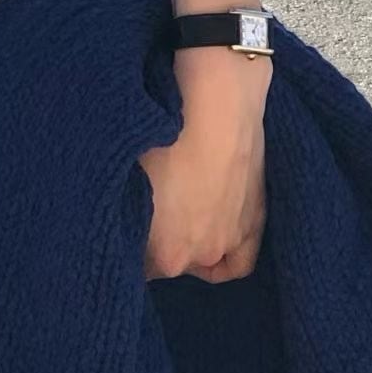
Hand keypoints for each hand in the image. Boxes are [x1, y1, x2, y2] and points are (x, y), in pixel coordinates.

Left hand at [139, 47, 269, 281]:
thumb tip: (115, 219)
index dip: (128, 245)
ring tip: (177, 223)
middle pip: (169, 263)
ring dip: (189, 248)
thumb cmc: (162, 135)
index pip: (137, 268)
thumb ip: (124, 211)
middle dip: (155, 245)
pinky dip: (226, 258)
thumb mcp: (129, 174)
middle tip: (147, 215)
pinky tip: (214, 248)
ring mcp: (231, 241)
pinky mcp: (256, 222)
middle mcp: (199, 256)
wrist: (216, 104)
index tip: (122, 228)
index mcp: (163, 252)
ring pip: (202, 261)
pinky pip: (240, 261)